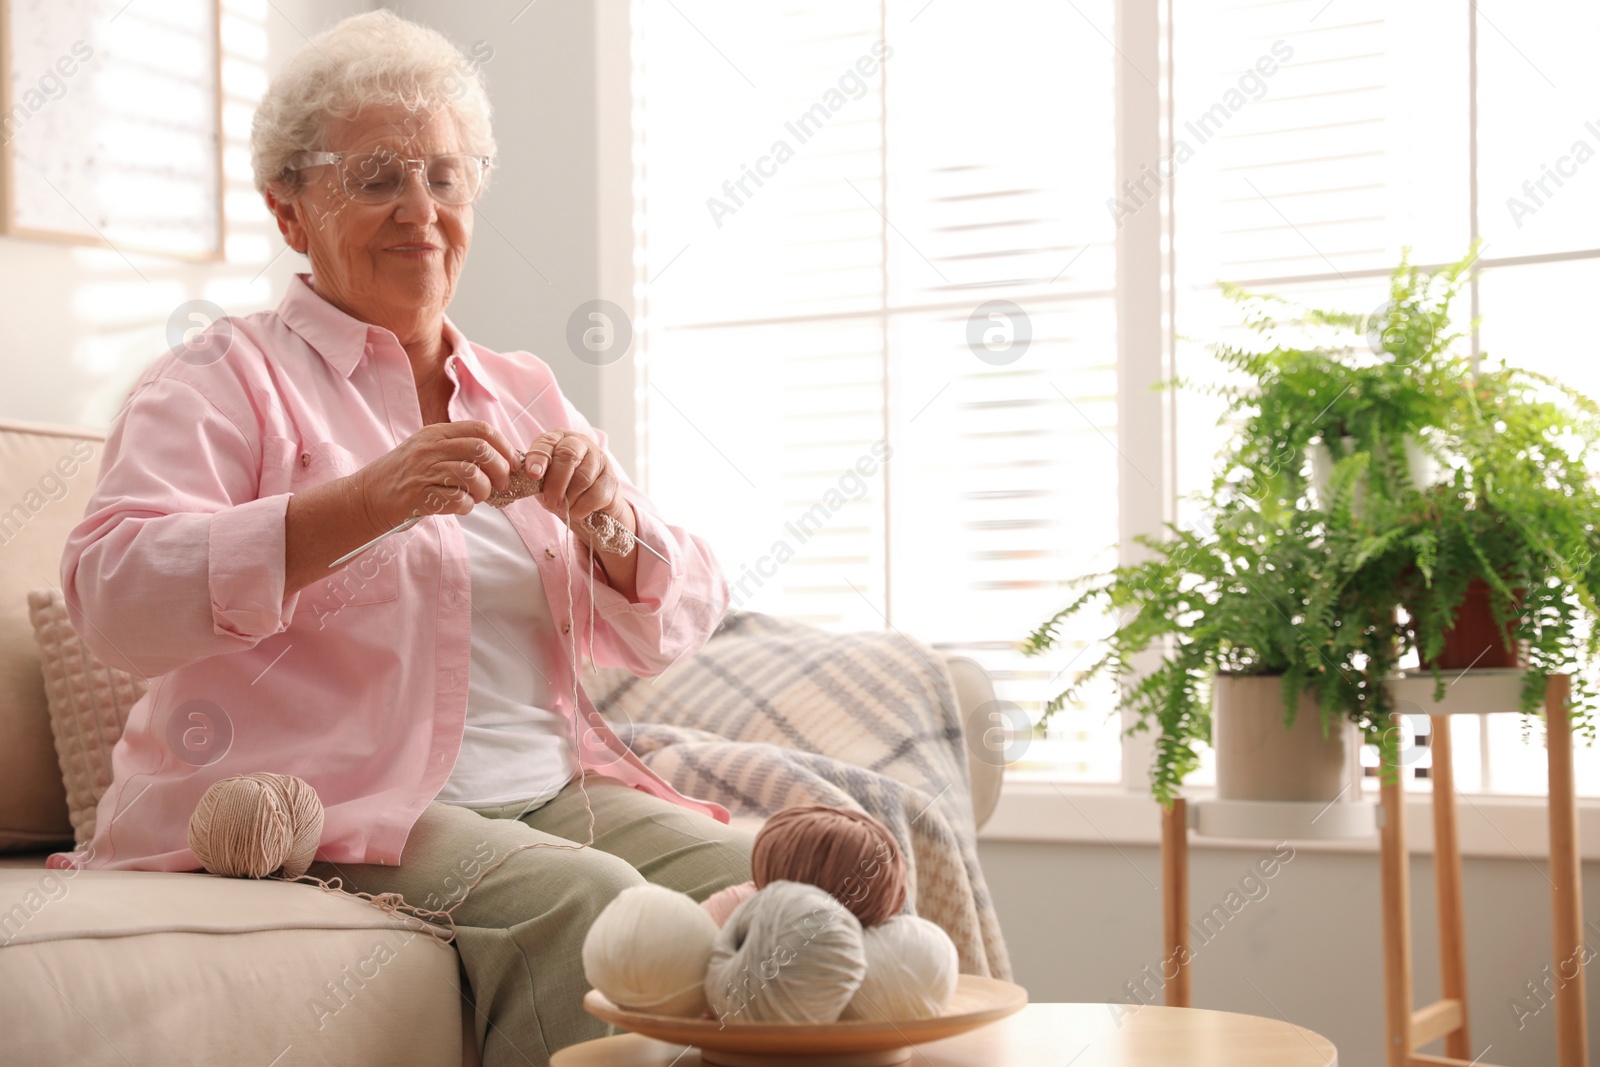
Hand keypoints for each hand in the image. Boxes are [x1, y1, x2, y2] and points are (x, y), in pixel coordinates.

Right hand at [347, 421, 516, 533]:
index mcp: (436, 433)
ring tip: (478, 497)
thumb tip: (501, 459)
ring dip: (484, 490)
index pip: (481, 429)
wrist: (366, 497)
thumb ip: (457, 449)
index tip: (512, 463)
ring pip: (472, 474)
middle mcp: (430, 448)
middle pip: (481, 450)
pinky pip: (458, 499)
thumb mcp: (427, 450)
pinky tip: (461, 507)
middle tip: (501, 484)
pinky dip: (467, 506)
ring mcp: (423, 471)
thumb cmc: (404, 476)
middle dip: (500, 469)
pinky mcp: (418, 496)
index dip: (504, 446)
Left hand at [520, 428, 623, 525]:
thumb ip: (537, 477)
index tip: (533, 475)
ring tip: (563, 508)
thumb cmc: (563, 488)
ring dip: (569, 499)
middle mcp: (581, 443)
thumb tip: (531, 478)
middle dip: (556, 482)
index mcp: (559, 439)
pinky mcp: (611, 480)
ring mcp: (600, 460)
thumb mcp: (545, 480)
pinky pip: (595, 495)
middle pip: (568, 456)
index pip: (547, 443)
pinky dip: (581, 508)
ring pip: (582, 478)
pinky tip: (576, 512)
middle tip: (550, 500)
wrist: (591, 505)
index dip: (539, 458)